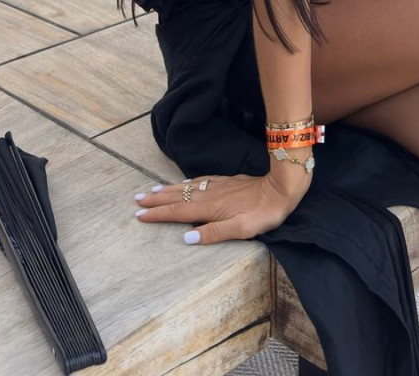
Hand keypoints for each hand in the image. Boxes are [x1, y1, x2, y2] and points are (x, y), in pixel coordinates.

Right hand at [133, 169, 308, 244]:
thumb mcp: (241, 230)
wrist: (281, 188)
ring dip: (168, 189)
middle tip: (137, 199)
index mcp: (210, 209)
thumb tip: (186, 238)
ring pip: (187, 187)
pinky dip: (187, 182)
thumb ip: (213, 233)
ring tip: (152, 190)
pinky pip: (200, 180)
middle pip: (178, 196)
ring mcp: (218, 186)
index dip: (158, 214)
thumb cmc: (263, 214)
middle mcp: (210, 195)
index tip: (139, 215)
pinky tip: (185, 181)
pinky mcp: (227, 181)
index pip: (178, 212)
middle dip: (157, 199)